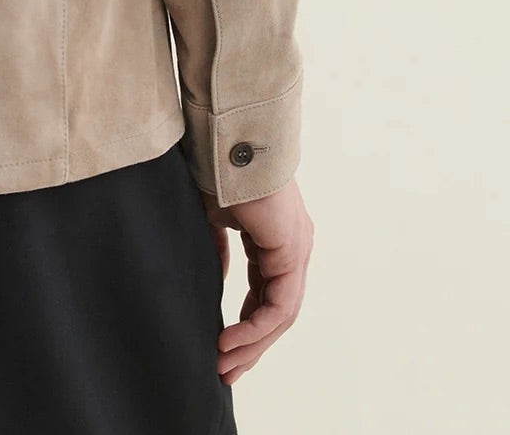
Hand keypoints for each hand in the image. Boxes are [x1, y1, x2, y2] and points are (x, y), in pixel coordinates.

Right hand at [202, 176, 312, 384]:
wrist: (225, 138)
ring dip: (252, 344)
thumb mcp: (213, 217)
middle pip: (277, 312)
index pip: (267, 294)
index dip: (246, 324)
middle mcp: (293, 246)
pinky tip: (230, 341)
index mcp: (275, 237)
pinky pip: (279, 304)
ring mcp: (296, 249)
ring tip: (224, 364)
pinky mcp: (292, 250)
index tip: (222, 348)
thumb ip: (220, 250)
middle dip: (251, 345)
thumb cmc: (215, 167)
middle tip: (227, 372)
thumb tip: (222, 282)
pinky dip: (256, 327)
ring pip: (281, 314)